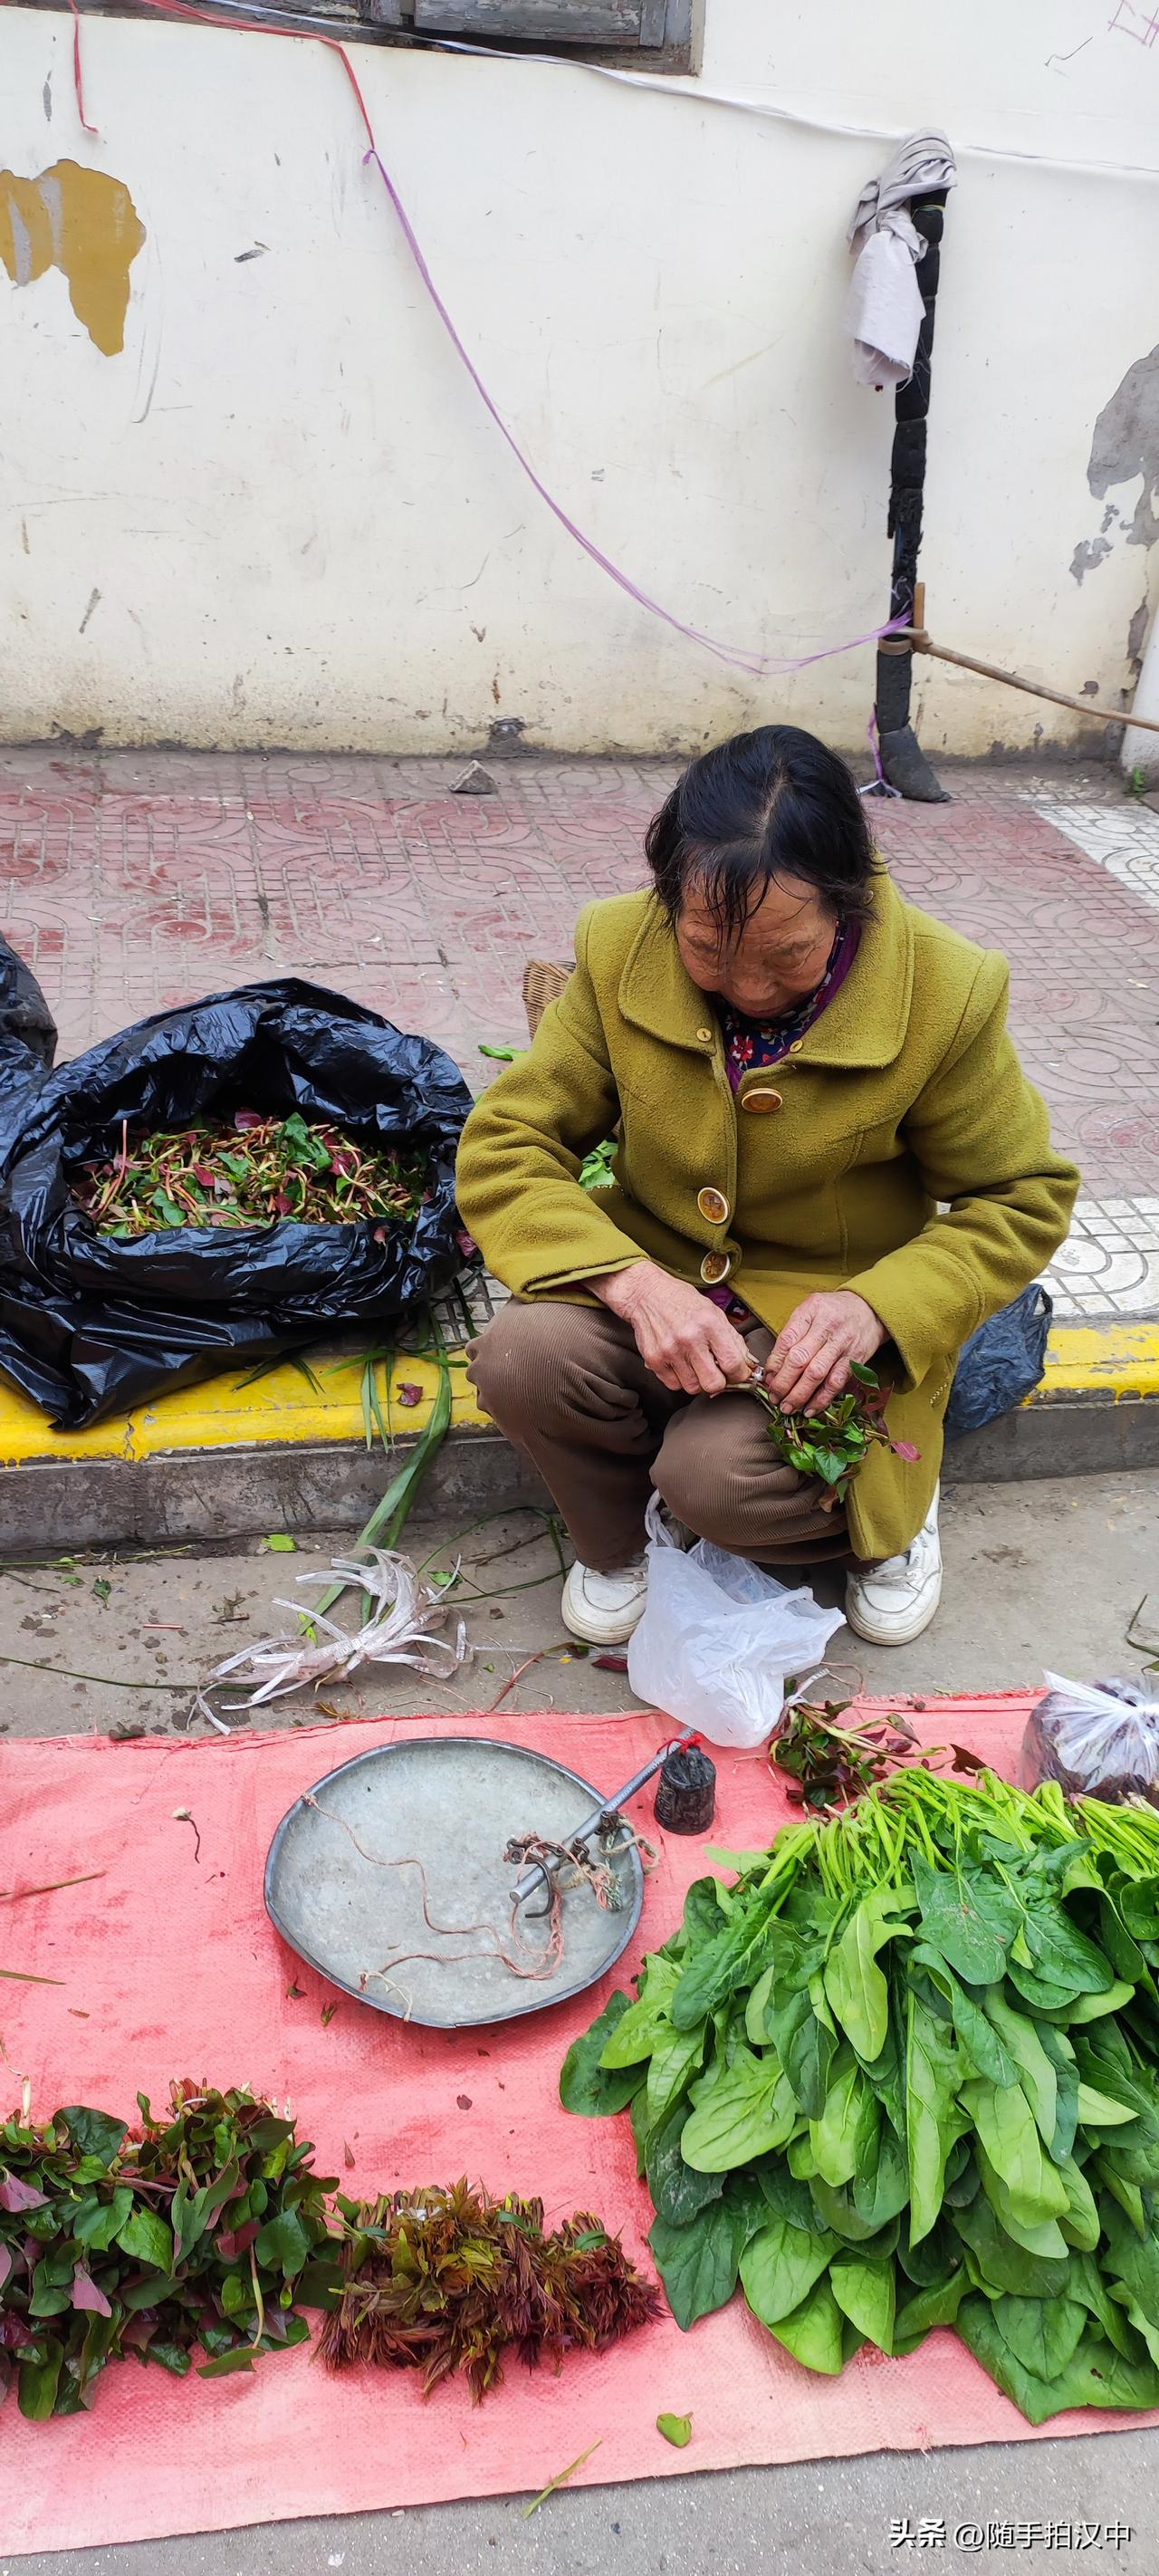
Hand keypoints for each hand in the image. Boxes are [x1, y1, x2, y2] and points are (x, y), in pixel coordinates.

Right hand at [592, 1261, 753, 1396]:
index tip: (738, 1372)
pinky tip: (680, 1363)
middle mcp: (689, 1338)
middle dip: (719, 1381)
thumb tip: (747, 1364)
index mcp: (709, 1324)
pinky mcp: (654, 1360)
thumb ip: (732, 1339)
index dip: (740, 1373)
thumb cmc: (682, 1302)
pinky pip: (674, 1385)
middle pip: (714, 1384)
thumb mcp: (713, 1312)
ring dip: (698, 1380)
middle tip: (717, 1371)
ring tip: (695, 1364)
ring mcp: (670, 1351)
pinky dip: (680, 1379)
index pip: (733, 1363)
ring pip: (693, 1388)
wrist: (646, 1295)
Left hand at [760, 1290, 886, 1413]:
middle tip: (774, 1397)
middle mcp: (826, 1327)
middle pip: (799, 1359)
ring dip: (799, 1395)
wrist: (870, 1309)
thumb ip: (793, 1334)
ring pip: (816, 1374)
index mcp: (811, 1311)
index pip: (787, 1340)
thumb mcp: (810, 1310)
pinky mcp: (854, 1360)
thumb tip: (774, 1368)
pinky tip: (810, 1409)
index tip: (767, 1378)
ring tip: (788, 1408)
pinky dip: (821, 1399)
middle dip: (783, 1383)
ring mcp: (842, 1344)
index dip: (774, 1363)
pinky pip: (836, 1383)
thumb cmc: (834, 1311)